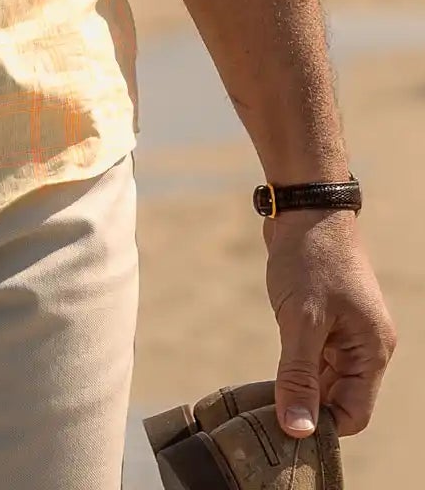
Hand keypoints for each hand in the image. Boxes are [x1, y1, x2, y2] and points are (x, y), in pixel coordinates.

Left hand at [264, 209, 396, 438]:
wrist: (304, 206)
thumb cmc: (309, 258)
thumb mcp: (301, 321)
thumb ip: (299, 376)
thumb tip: (298, 429)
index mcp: (372, 350)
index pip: (354, 413)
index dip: (320, 425)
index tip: (282, 430)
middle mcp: (365, 345)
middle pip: (340, 399)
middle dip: (307, 409)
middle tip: (265, 417)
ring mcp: (346, 330)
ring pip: (326, 379)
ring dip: (299, 387)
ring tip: (263, 399)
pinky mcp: (326, 317)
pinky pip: (315, 357)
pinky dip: (296, 366)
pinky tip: (271, 371)